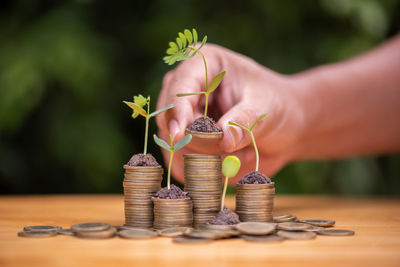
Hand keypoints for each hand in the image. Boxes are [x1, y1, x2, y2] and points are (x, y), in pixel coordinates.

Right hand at [156, 44, 305, 182]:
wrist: (282, 128)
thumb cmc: (275, 106)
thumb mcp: (266, 108)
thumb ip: (244, 121)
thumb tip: (224, 139)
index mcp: (202, 65)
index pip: (180, 87)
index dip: (177, 110)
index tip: (180, 134)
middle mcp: (184, 90)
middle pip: (170, 119)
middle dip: (200, 141)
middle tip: (232, 148)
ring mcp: (180, 119)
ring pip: (175, 147)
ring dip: (210, 159)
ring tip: (243, 150)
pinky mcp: (183, 145)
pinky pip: (181, 165)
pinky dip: (206, 171)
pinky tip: (231, 162)